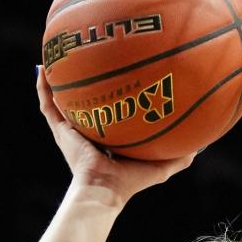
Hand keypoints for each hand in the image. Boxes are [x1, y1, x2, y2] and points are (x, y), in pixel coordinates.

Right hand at [35, 69, 195, 206]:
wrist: (104, 190)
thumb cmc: (130, 182)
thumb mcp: (160, 167)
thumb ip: (179, 157)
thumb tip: (200, 147)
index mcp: (109, 136)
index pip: (110, 110)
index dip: (113, 94)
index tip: (119, 73)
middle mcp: (88, 130)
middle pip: (86, 99)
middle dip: (85, 79)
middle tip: (88, 53)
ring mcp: (71, 129)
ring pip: (62, 97)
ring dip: (59, 76)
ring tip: (58, 52)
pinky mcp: (60, 130)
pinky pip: (47, 103)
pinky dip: (43, 86)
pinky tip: (42, 67)